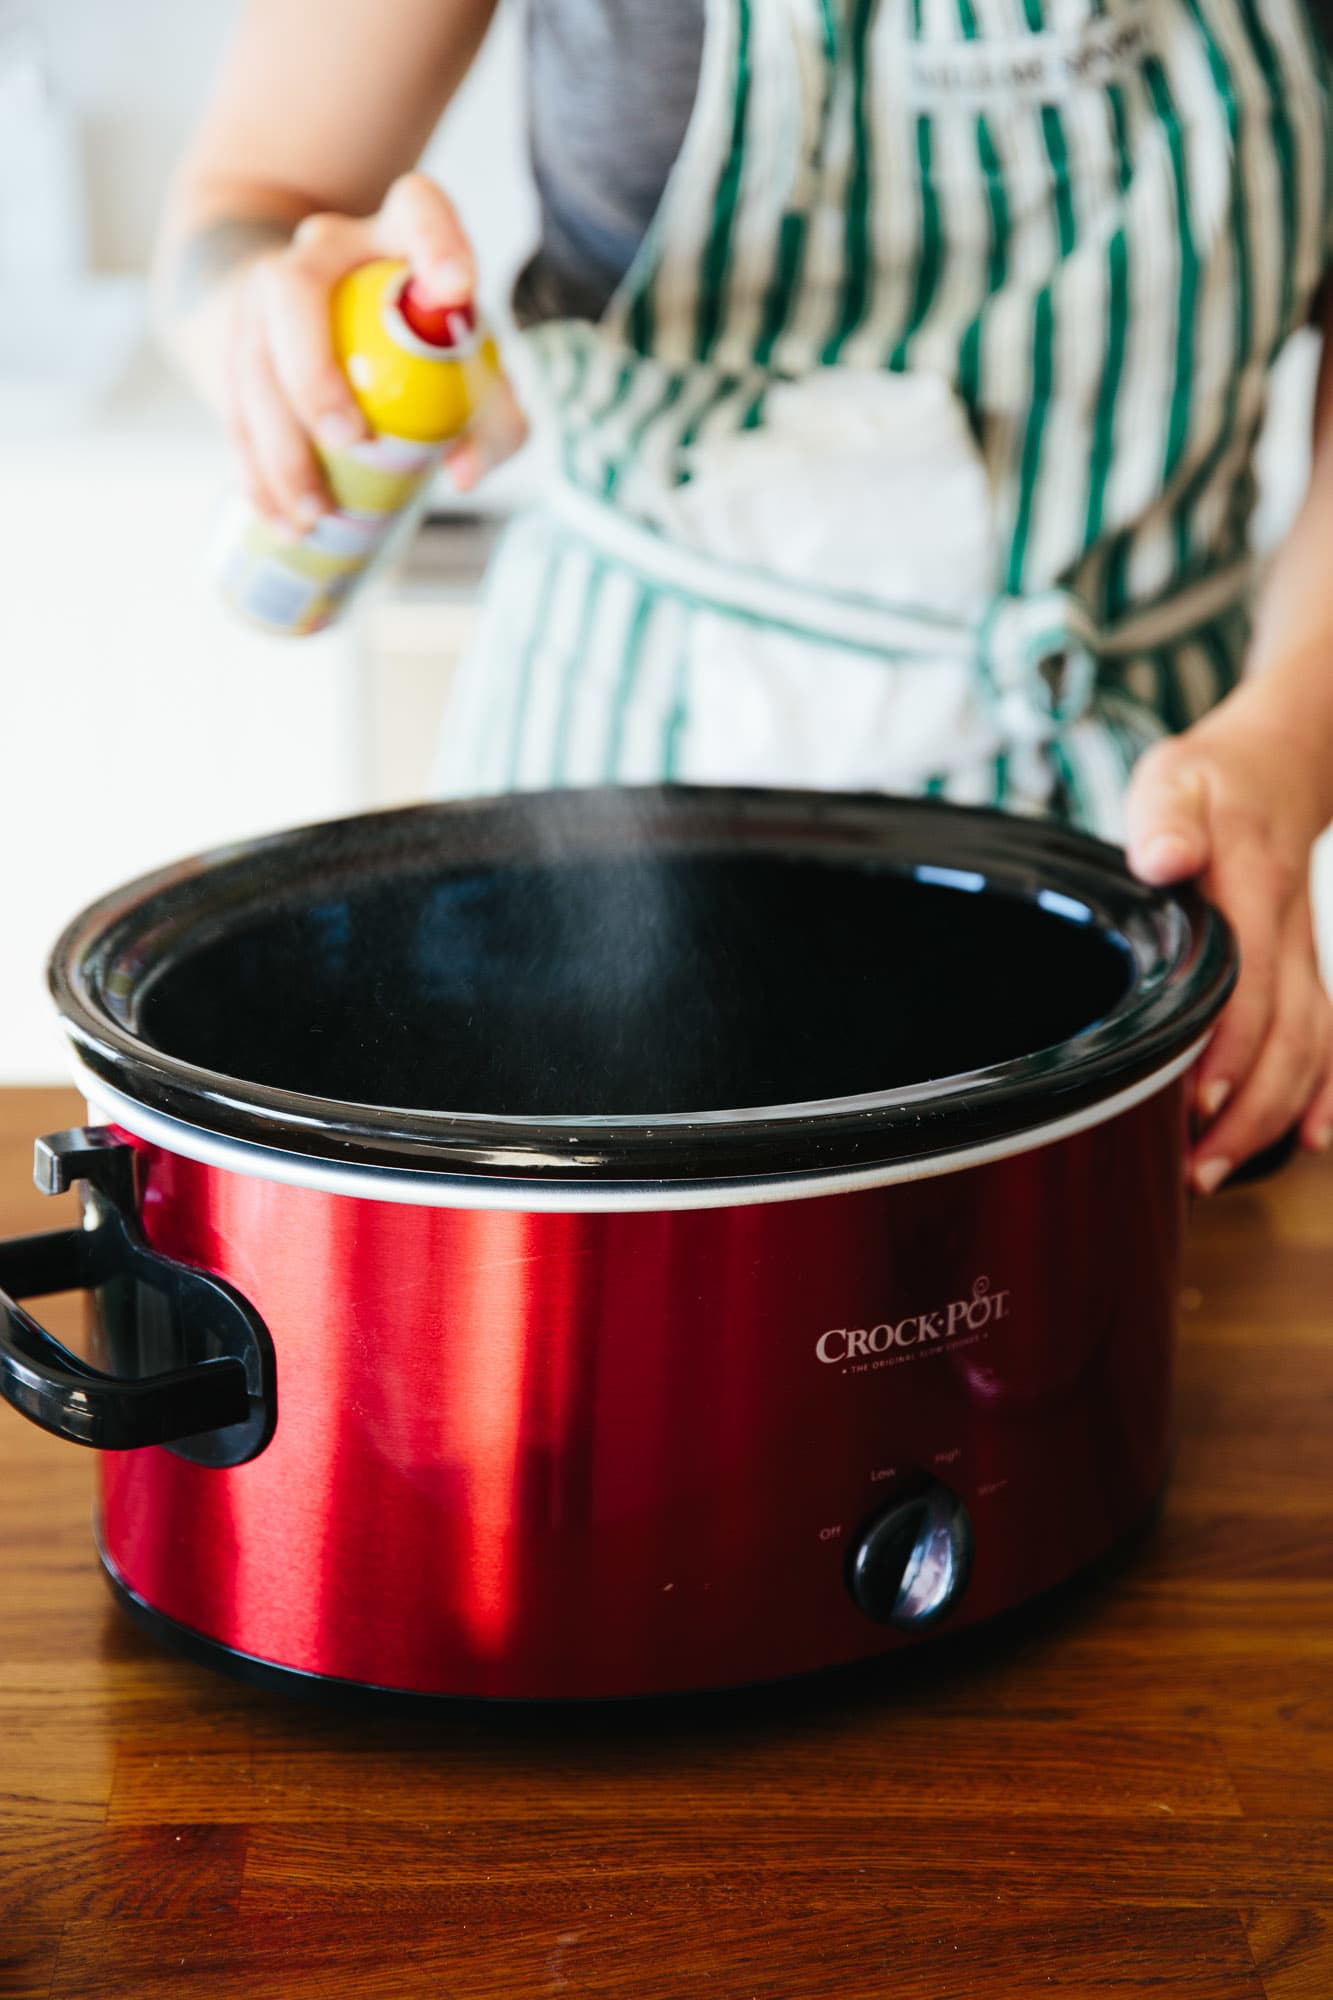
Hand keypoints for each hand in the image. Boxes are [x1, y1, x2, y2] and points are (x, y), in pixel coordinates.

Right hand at [211, 173, 525, 529]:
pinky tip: (282, 519)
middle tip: (350, 438)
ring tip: (316, 512)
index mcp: (396, 235)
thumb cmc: (418, 347)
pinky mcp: (231, 344)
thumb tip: (463, 472)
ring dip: (280, 445)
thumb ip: (494, 420)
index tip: (458, 287)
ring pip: (252, 359)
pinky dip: (256, 472)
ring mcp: (265, 292)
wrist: (317, 321)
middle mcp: (323, 252)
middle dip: (313, 369)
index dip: (437, 241)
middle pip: (294, 288)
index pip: (418, 209)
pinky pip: (232, 410)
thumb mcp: (471, 372)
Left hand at [1125, 701, 1332, 1190]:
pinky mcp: (1308, 972)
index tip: (1196, 1104)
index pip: (1248, 981)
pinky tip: (1308, 1142)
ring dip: (1276, 1114)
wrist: (1283, 765)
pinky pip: (1332, 1038)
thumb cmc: (1214, 782)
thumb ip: (1165, 819)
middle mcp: (1290, 933)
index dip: (1228, 1048)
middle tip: (1197, 1169)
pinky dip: (1327, 1093)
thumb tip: (1162, 857)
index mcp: (1252, 888)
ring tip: (1222, 1170)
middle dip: (1249, 1110)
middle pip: (1288, 1034)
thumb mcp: (1174, 779)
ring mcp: (1306, 956)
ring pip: (1312, 1046)